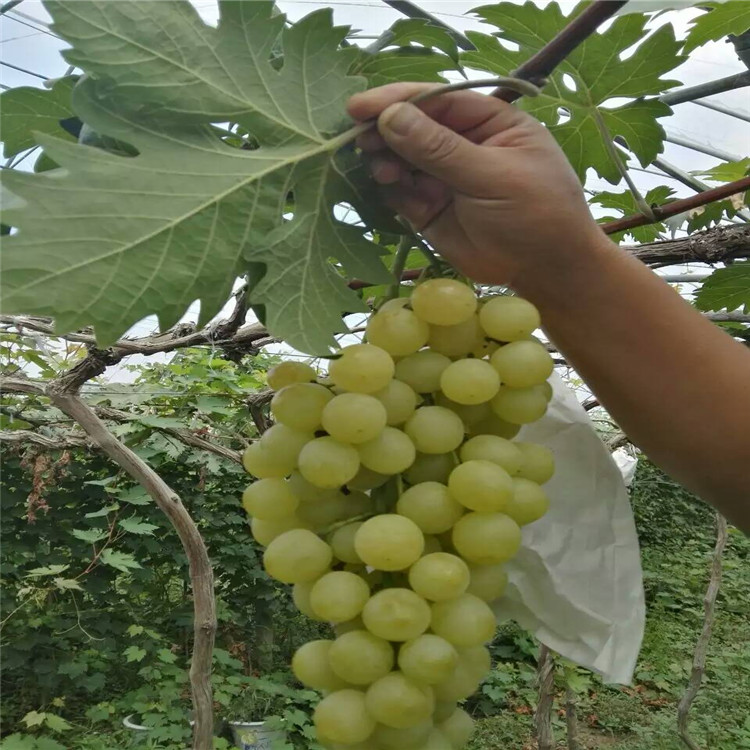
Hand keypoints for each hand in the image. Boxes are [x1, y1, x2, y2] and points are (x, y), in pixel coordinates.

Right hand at [347, 82, 608, 290]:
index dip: (398, 100)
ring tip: (383, 172)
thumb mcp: (492, 176)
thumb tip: (392, 117)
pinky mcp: (430, 209)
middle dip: (386, 132)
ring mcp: (444, 177)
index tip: (360, 108)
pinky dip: (392, 191)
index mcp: (488, 121)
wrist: (544, 271)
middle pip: (413, 127)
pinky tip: (397, 194)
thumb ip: (441, 149)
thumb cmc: (535, 214)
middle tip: (361, 142)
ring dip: (386, 162)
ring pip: (401, 159)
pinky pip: (401, 192)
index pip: (437, 100)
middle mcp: (462, 144)